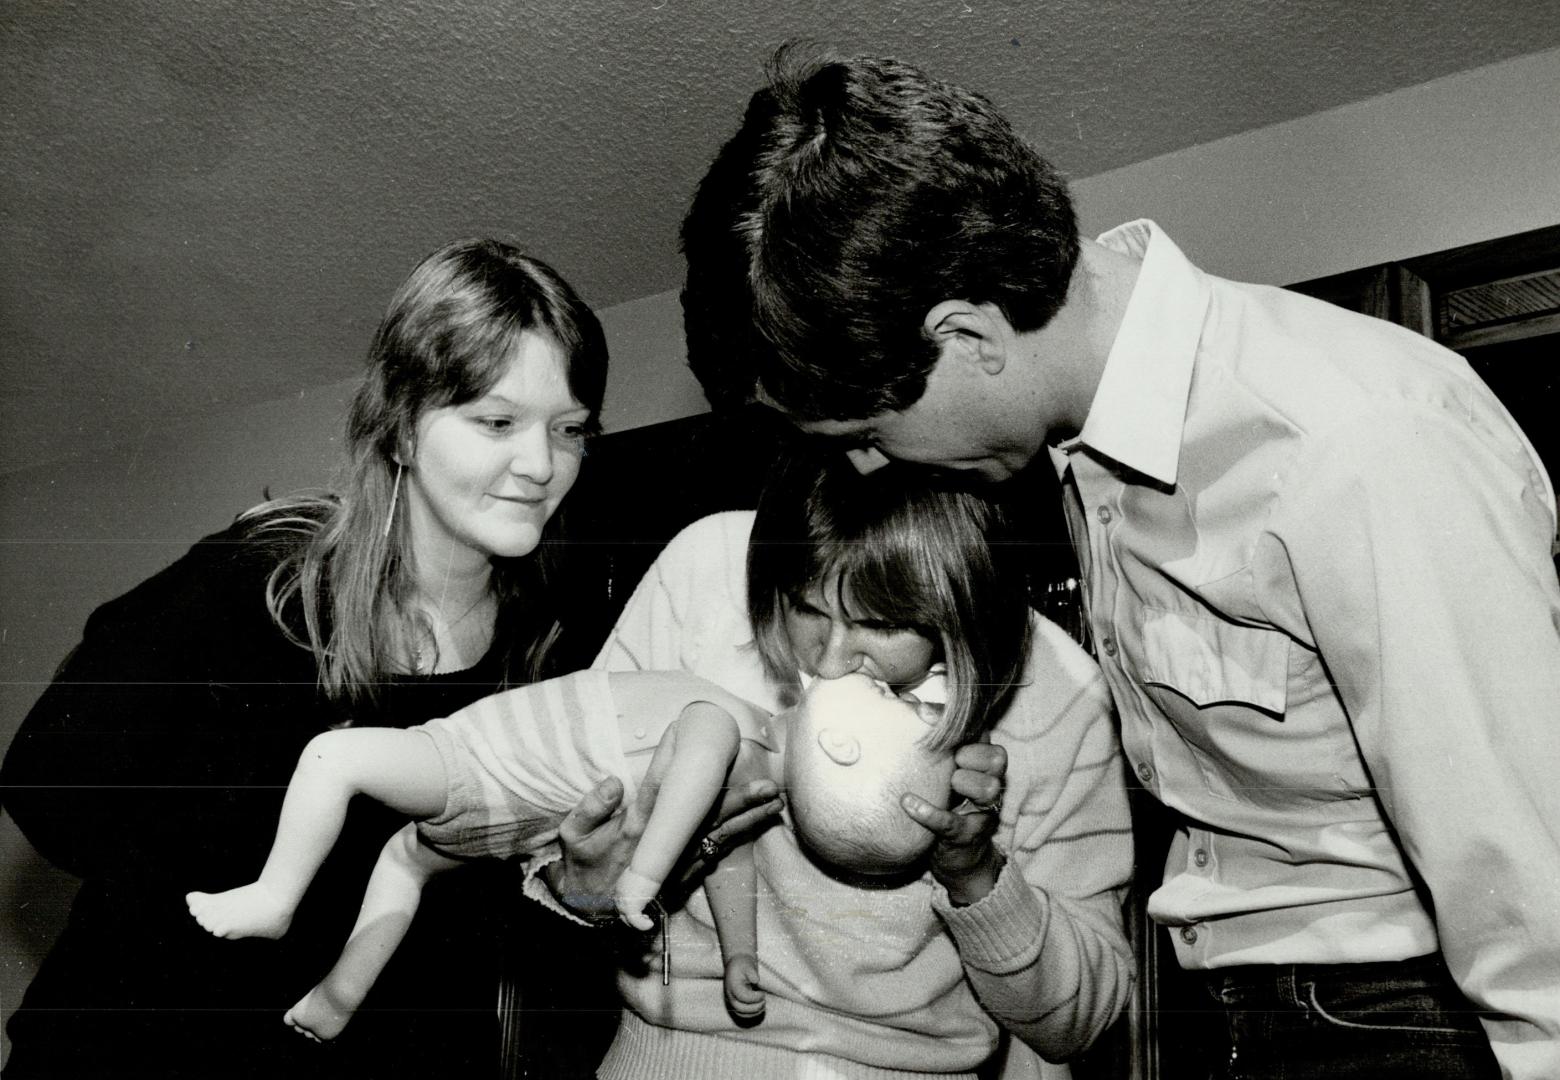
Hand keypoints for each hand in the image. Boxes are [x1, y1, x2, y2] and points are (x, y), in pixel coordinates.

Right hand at [548, 738, 783, 919]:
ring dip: (749, 822)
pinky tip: (758, 823)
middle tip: (771, 790)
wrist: (592, 914)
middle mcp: (667, 850)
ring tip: (775, 802)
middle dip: (743, 806)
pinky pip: (716, 856)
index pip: (678, 807)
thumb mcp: (574, 836)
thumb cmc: (584, 866)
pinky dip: (737, 839)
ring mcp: (679, 867)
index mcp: (641, 831)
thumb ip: (591, 808)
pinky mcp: (685, 880)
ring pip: (720, 840)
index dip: (707, 791)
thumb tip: (613, 781)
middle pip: (710, 823)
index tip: (731, 769)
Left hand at [900, 740, 1006, 905]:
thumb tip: (910, 703)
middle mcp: (990, 786)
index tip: (935, 724)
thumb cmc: (947, 806)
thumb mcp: (945, 774)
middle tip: (953, 761)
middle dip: (974, 755)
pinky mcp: (965, 835)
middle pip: (996, 759)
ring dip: (965, 781)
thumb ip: (938, 745)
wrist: (959, 860)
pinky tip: (907, 803)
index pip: (986, 737)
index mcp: (984, 767)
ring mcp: (981, 812)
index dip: (966, 729)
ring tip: (947, 784)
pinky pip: (951, 822)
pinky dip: (928, 812)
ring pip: (988, 788)